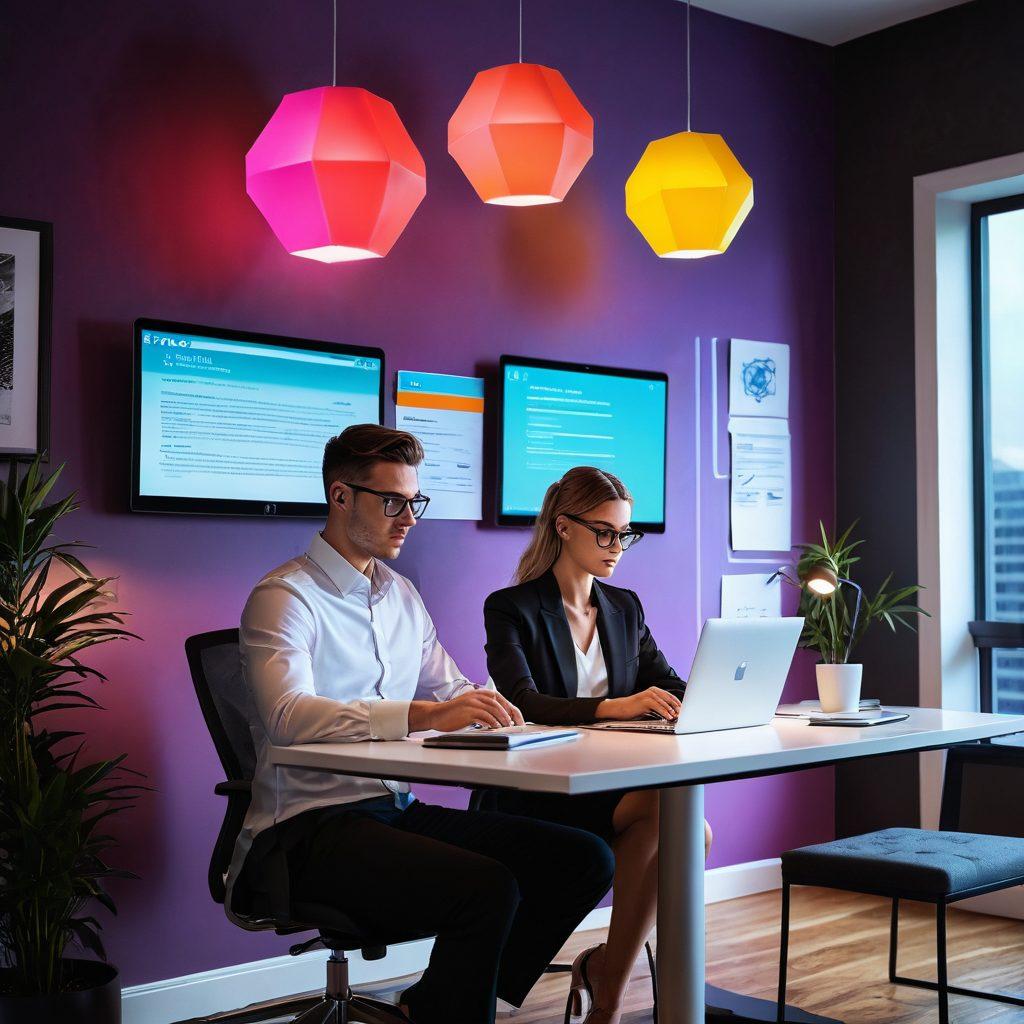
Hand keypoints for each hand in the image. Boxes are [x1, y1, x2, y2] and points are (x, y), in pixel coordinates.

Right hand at [409, 689, 524, 732]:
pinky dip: (492, 722)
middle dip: (509, 714)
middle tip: (516, 724)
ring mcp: (472, 703)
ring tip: (507, 727)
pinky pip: (484, 717)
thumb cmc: (454, 713)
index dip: (511, 708)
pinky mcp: (468, 712)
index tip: (518, 718)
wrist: (436, 714)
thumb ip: (484, 708)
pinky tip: (495, 728)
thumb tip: (501, 718)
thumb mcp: (471, 706)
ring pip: (493, 709)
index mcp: (479, 693)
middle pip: (499, 703)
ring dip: (502, 719)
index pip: (499, 698)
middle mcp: (476, 696)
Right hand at [596, 687, 681, 721]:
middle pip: (669, 698)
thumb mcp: (648, 705)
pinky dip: (665, 712)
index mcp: (654, 690)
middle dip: (677, 707)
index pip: (670, 696)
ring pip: (664, 702)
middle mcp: (652, 690)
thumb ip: (658, 705)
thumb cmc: (634, 708)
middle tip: (683, 714)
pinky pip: (658, 706)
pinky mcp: (645, 700)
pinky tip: (669, 717)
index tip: (683, 710)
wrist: (621, 708)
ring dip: (672, 710)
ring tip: (677, 716)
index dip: (677, 703)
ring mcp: (648, 694)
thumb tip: (672, 712)